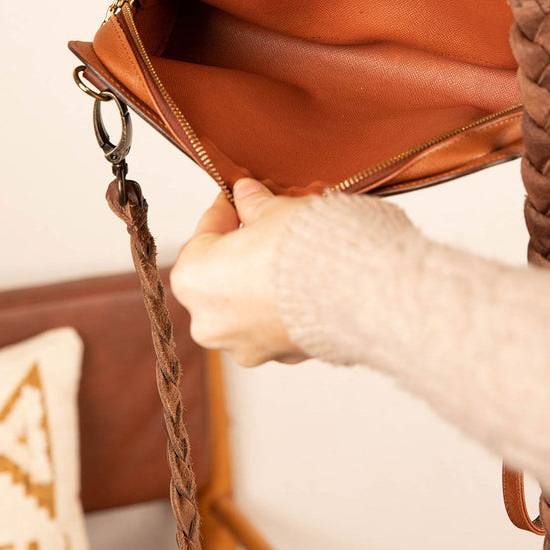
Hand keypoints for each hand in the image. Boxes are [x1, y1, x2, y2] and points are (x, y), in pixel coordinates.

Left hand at [170, 179, 310, 366]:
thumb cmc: (305, 250)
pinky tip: (306, 279)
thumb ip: (254, 203)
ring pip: (246, 302)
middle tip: (266, 221)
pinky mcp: (279, 355)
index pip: (204, 232)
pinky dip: (284, 302)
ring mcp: (245, 345)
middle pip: (221, 273)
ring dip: (262, 278)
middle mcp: (209, 321)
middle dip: (243, 247)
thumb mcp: (274, 210)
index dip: (227, 208)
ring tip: (291, 250)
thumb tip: (246, 194)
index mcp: (193, 279)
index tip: (240, 196)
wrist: (356, 289)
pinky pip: (273, 322)